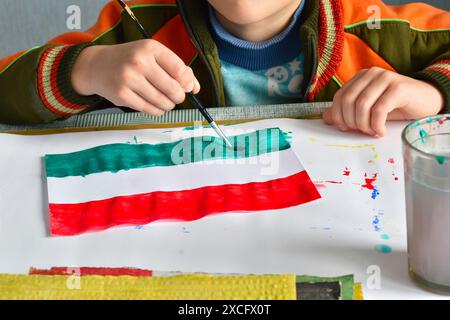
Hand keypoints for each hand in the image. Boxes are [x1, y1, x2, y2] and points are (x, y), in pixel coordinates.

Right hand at [71, 40, 200, 115]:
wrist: (97, 65)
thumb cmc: (131, 60)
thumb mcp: (153, 56)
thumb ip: (177, 69)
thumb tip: (195, 88)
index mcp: (150, 48)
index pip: (180, 70)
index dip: (187, 83)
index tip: (186, 87)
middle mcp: (139, 62)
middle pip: (173, 89)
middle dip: (179, 97)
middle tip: (176, 96)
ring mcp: (129, 79)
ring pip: (163, 102)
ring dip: (169, 105)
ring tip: (165, 101)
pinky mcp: (122, 96)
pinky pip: (150, 110)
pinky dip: (157, 111)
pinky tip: (155, 105)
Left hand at [323, 67, 443, 136]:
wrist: (425, 100)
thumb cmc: (395, 105)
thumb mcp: (368, 109)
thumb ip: (347, 111)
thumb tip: (326, 118)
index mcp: (360, 77)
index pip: (339, 97)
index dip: (339, 116)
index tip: (347, 129)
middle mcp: (371, 74)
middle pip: (348, 100)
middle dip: (351, 121)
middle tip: (360, 132)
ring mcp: (385, 78)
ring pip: (362, 105)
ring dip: (364, 124)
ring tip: (372, 132)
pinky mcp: (398, 87)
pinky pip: (379, 109)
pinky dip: (376, 124)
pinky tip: (380, 131)